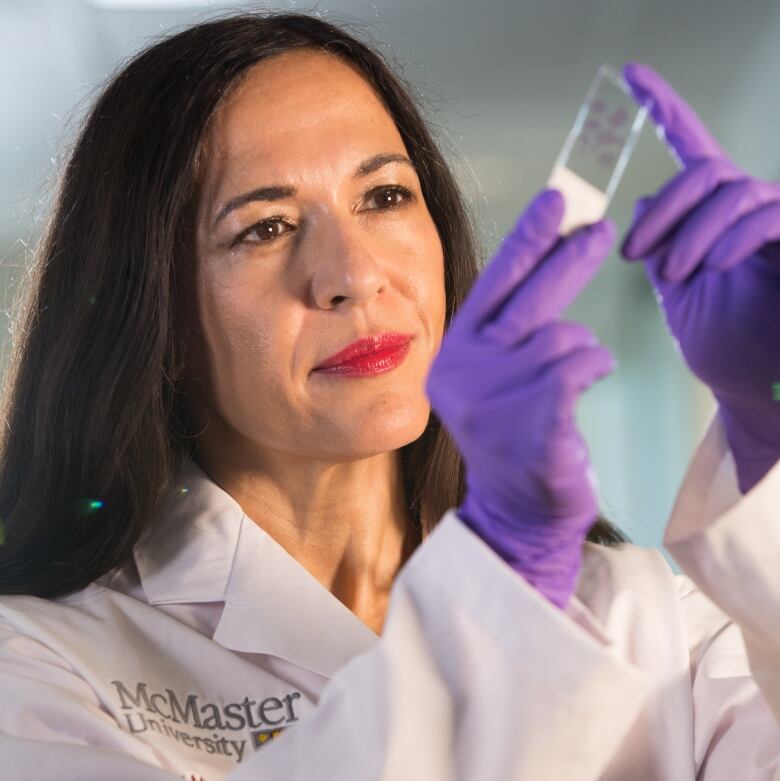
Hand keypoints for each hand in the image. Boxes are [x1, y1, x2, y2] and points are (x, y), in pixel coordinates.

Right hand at [425, 189, 615, 608]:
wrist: (515, 511)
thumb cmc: (512, 436)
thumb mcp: (490, 379)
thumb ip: (504, 331)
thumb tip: (548, 261)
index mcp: (452, 356)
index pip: (491, 285)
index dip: (526, 240)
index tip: (554, 201)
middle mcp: (465, 372)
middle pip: (526, 299)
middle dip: (568, 259)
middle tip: (601, 231)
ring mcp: (495, 399)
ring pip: (561, 337)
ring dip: (580, 350)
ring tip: (575, 374)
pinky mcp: (533, 422)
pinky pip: (580, 366)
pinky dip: (592, 366)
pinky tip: (587, 382)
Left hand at [621, 62, 779, 493]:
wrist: (760, 393)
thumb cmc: (723, 347)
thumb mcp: (679, 296)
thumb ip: (663, 247)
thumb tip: (645, 200)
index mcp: (715, 220)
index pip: (692, 152)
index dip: (666, 110)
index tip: (631, 75)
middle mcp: (751, 212)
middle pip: (706, 172)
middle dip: (664, 209)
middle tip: (633, 256)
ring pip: (734, 191)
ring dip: (692, 231)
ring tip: (672, 275)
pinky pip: (770, 213)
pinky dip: (734, 235)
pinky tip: (713, 265)